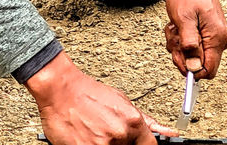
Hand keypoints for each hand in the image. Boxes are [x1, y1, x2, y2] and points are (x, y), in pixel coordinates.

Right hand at [25, 52, 177, 144]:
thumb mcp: (121, 100)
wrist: (58, 88)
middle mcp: (119, 135)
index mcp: (132, 122)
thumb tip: (168, 132)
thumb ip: (146, 121)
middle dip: (121, 144)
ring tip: (94, 133)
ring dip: (105, 144)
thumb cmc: (86, 92)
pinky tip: (85, 137)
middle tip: (107, 135)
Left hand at [164, 0, 226, 79]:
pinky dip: (181, 37)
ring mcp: (214, 36)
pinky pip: (191, 44)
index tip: (177, 55)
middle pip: (198, 64)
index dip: (190, 69)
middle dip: (181, 52)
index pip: (208, 70)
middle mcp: (220, 40)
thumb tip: (193, 68)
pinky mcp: (208, 33)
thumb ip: (189, 44)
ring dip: (178, 43)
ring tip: (176, 25)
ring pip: (192, 54)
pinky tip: (178, 24)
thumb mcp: (183, 18)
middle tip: (174, 34)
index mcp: (217, 38)